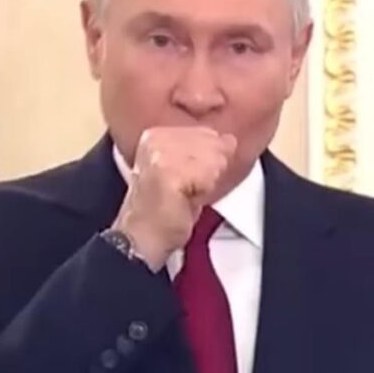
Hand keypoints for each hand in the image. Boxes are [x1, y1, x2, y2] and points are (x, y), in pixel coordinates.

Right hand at [112, 127, 236, 270]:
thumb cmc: (165, 212)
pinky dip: (204, 191)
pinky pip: (208, 174)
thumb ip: (205, 153)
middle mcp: (156, 138)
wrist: (142, 239)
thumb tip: (230, 140)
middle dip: (210, 170)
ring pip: (215, 157)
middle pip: (213, 142)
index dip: (209, 161)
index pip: (207, 133)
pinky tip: (186, 200)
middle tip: (187, 191)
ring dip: (207, 183)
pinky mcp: (167, 170)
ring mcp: (160, 152)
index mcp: (158, 134)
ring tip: (186, 196)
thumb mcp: (186, 174)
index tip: (189, 181)